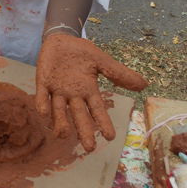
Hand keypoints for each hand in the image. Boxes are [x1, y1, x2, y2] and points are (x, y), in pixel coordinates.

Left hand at [35, 33, 147, 150]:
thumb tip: (144, 85)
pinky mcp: (43, 82)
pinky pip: (42, 96)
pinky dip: (42, 104)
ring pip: (58, 110)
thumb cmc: (82, 53)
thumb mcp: (102, 61)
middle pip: (79, 116)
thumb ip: (120, 74)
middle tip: (89, 148)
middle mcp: (73, 95)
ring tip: (63, 135)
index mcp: (88, 90)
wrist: (61, 39)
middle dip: (84, 131)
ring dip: (60, 122)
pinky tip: (43, 113)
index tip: (110, 137)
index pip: (97, 110)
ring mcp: (57, 90)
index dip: (103, 123)